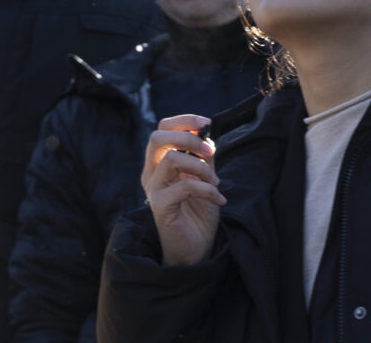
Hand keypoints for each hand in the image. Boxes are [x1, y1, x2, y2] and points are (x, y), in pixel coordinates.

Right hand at [142, 115, 222, 266]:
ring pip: (171, 158)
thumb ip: (203, 158)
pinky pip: (183, 186)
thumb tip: (207, 135)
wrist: (195, 250)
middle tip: (210, 152)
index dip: (184, 121)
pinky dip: (206, 189)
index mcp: (160, 163)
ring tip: (215, 183)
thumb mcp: (205, 180)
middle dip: (188, 138)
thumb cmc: (198, 215)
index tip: (207, 124)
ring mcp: (153, 189)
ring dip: (200, 167)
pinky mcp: (160, 206)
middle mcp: (151, 173)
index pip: (162, 129)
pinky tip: (218, 200)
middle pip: (157, 137)